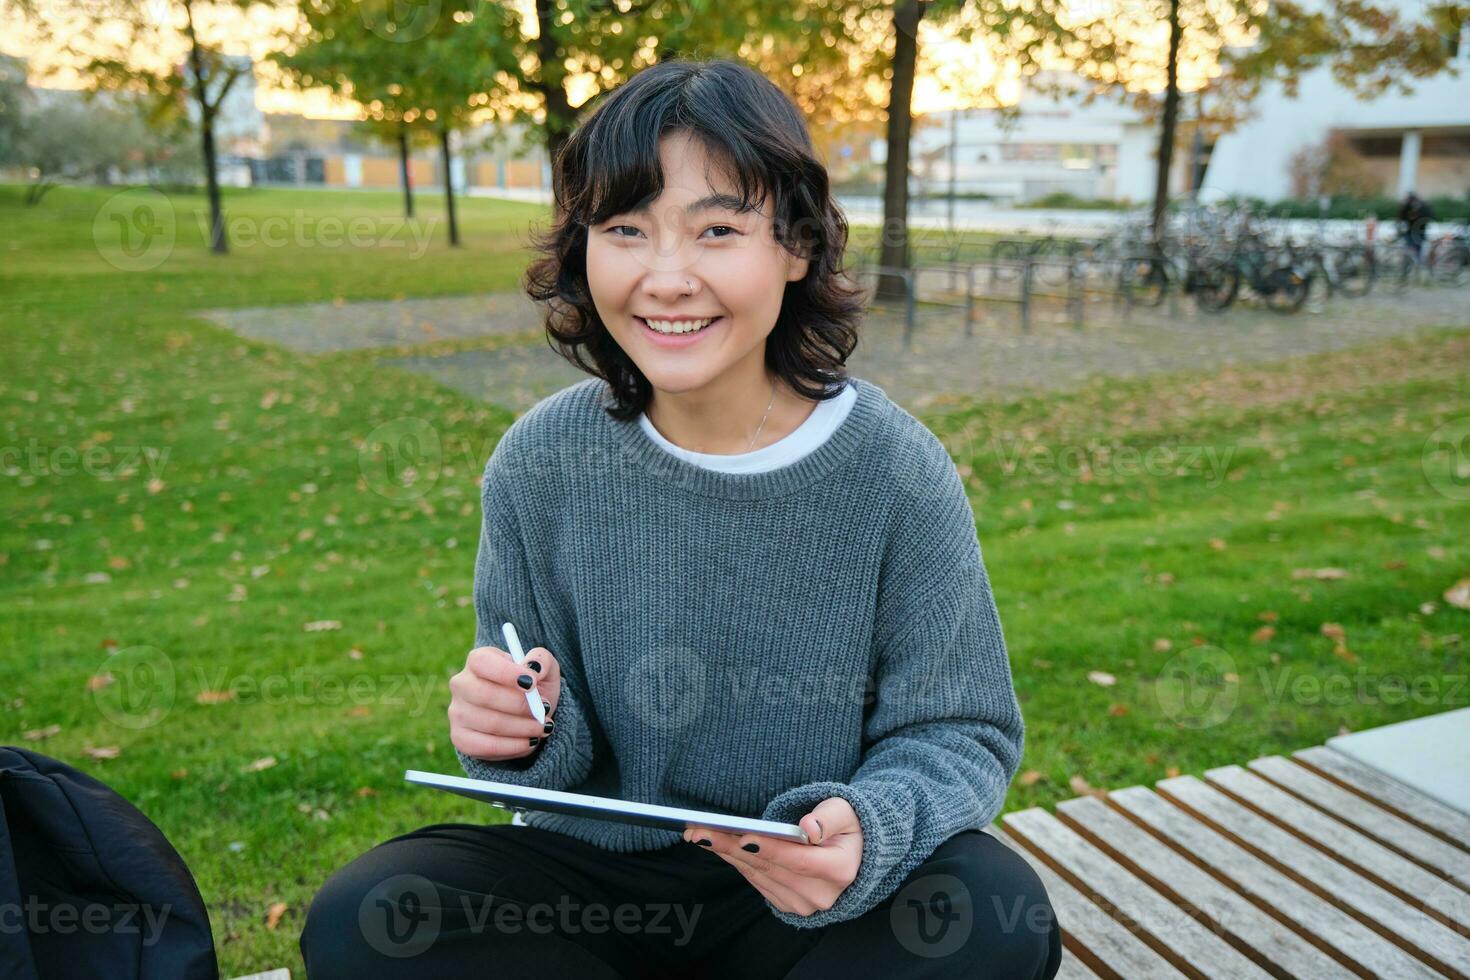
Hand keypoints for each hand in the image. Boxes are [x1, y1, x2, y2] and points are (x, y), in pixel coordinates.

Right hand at [448, 644, 560, 761]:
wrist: (527, 716)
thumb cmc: (533, 688)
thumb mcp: (545, 669)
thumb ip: (542, 661)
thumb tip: (534, 668)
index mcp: (478, 660)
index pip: (482, 662)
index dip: (507, 673)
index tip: (532, 683)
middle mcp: (461, 684)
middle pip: (485, 695)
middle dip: (521, 705)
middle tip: (544, 709)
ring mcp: (457, 712)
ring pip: (490, 723)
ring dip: (523, 728)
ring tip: (543, 727)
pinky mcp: (460, 738)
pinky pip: (485, 746)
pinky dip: (513, 746)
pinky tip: (530, 741)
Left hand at [683, 797, 861, 917]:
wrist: (854, 854)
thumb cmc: (847, 826)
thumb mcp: (845, 811)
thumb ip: (828, 818)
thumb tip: (808, 828)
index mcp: (840, 870)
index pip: (798, 860)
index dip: (770, 849)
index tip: (743, 837)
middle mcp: (821, 894)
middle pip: (770, 869)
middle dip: (733, 848)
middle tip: (700, 831)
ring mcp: (804, 904)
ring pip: (759, 876)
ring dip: (728, 855)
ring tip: (700, 835)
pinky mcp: (789, 906)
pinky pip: (758, 883)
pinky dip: (738, 864)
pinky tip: (720, 847)